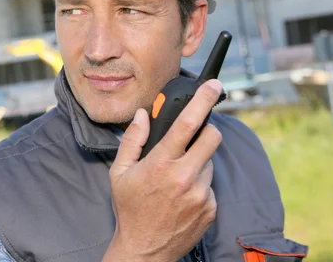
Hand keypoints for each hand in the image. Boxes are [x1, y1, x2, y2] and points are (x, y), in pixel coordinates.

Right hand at [102, 79, 222, 261]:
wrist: (144, 250)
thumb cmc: (129, 208)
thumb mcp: (120, 172)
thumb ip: (133, 140)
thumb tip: (143, 115)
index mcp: (161, 164)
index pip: (187, 124)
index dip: (203, 101)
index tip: (213, 86)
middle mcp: (184, 177)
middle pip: (213, 138)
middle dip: (207, 130)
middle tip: (194, 137)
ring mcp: (201, 194)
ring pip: (209, 162)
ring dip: (198, 163)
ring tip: (176, 179)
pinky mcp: (211, 208)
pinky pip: (210, 185)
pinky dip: (199, 185)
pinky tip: (182, 196)